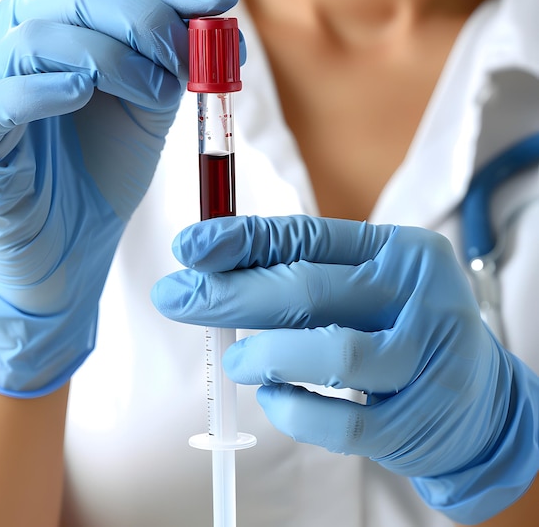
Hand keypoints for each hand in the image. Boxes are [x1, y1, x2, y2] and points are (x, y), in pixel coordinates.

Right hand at [0, 0, 239, 396]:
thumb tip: (222, 30)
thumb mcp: (149, 111)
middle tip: (187, 58)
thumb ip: (171, 67)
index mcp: (57, 33)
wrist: (70, 249)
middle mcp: (14, 45)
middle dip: (146, 22)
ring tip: (156, 93)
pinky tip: (81, 92)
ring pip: (37, 39)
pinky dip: (41, 90)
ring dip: (109, 58)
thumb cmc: (103, 176)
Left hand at [151, 215, 538, 522]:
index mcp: (400, 250)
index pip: (309, 235)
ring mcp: (427, 360)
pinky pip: (344, 423)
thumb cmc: (401, 325)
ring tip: (236, 363)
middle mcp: (419, 297)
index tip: (190, 245)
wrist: (481, 397)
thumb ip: (302, 271)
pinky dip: (295, 411)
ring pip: (333, 353)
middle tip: (177, 298)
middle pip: (310, 289)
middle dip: (230, 295)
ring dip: (266, 356)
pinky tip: (275, 398)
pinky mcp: (420, 420)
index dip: (243, 240)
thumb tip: (212, 270)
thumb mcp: (366, 283)